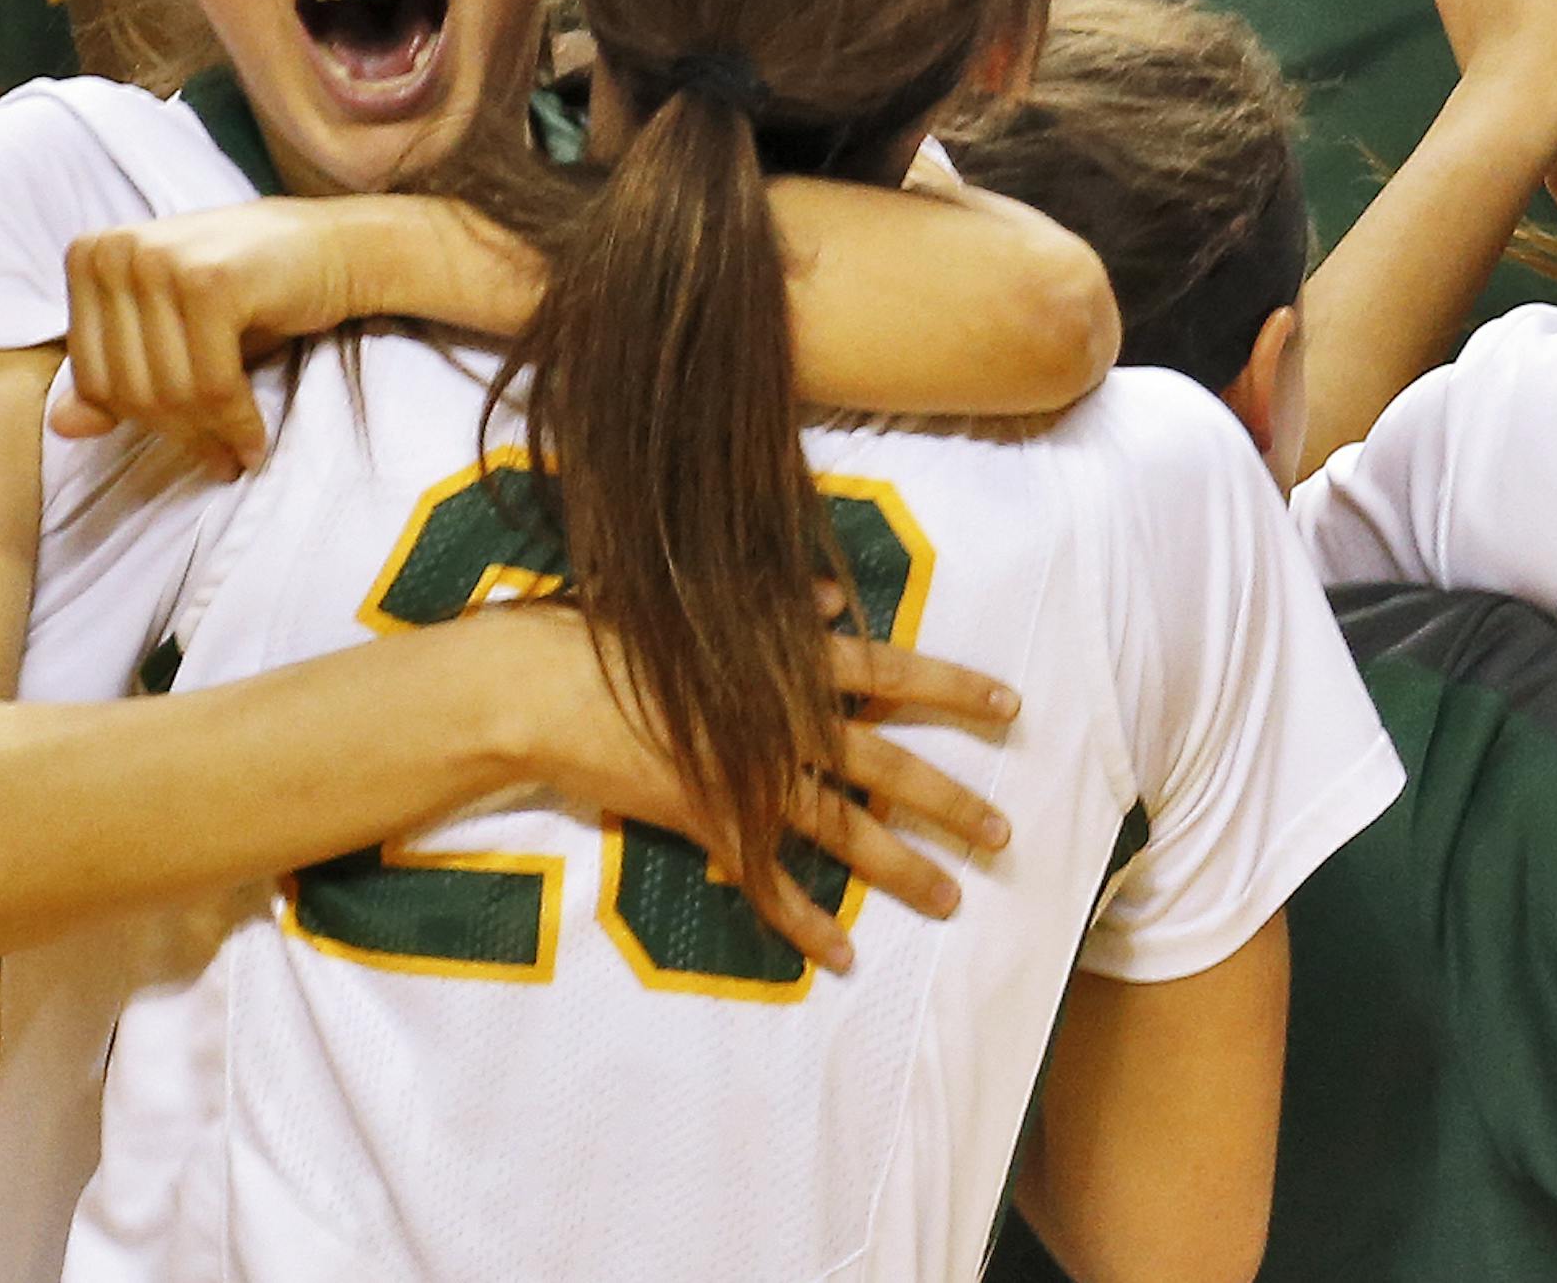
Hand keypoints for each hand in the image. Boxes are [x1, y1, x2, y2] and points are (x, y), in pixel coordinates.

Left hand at [50, 196, 545, 474]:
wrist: (341, 248)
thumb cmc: (254, 291)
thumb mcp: (171, 333)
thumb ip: (114, 377)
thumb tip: (64, 428)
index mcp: (93, 253)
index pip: (89, 371)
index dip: (136, 420)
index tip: (184, 438)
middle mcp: (117, 249)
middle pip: (126, 385)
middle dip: (176, 433)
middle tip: (217, 456)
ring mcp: (160, 259)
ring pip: (166, 391)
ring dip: (208, 435)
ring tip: (236, 451)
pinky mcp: (209, 280)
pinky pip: (209, 384)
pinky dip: (234, 421)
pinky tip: (253, 435)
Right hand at [488, 602, 1018, 974]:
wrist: (545, 686)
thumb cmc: (624, 628)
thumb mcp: (707, 605)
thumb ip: (780, 607)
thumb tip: (837, 601)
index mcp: (791, 659)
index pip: (892, 673)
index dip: (954, 688)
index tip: (1011, 706)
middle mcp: (784, 722)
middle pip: (885, 766)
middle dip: (948, 802)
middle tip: (1003, 836)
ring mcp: (749, 779)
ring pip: (843, 831)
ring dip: (899, 870)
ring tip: (951, 902)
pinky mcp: (710, 825)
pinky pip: (768, 884)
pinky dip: (805, 922)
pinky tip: (843, 954)